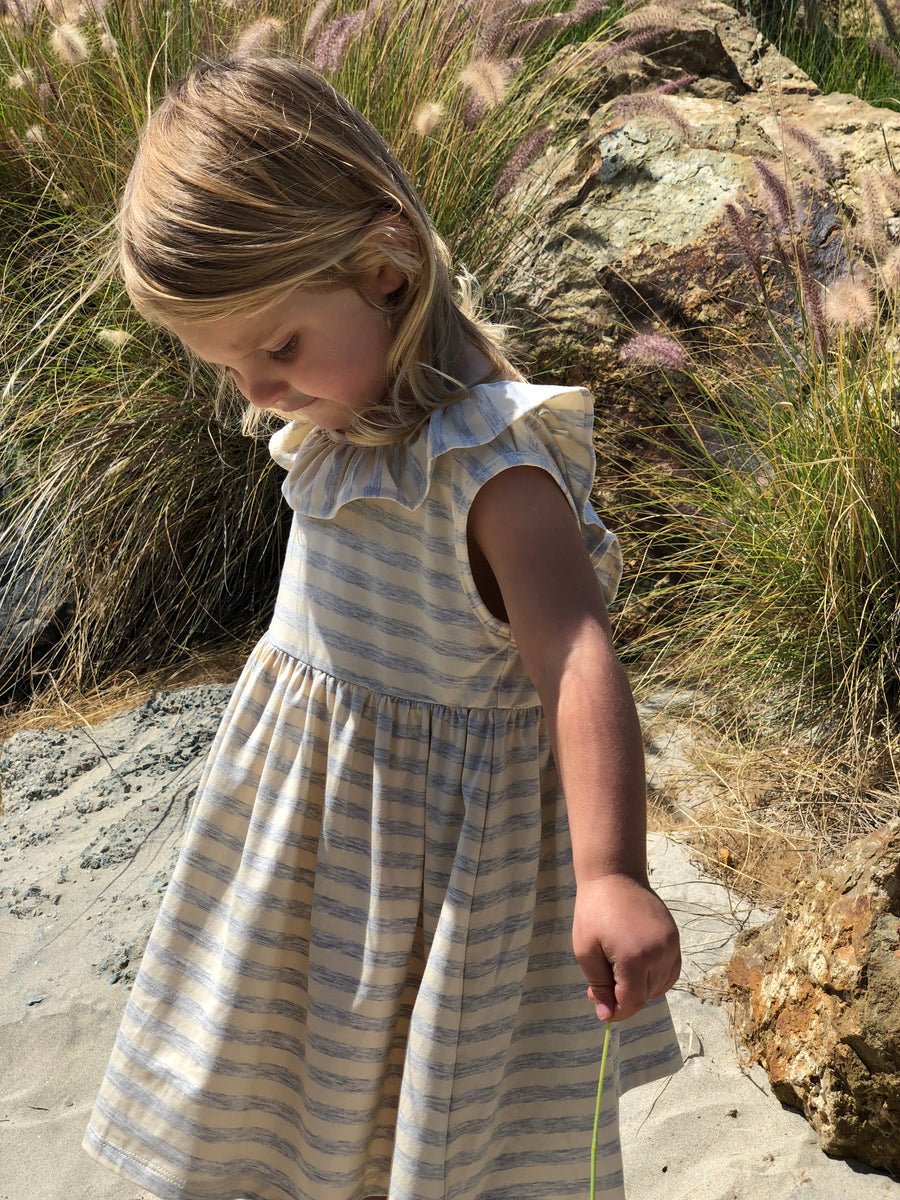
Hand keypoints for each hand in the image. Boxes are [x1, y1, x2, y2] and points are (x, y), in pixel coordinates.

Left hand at [572, 874, 680, 1021]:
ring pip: (660, 986)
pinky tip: (637, 969)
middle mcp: (659, 954)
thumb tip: (606, 1016)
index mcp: (635, 958)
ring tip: (616, 972)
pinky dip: (656, 977)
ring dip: (640, 988)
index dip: (618, 1012)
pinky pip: (670, 971)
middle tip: (601, 985)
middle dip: (624, 998)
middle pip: (645, 995)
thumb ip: (598, 986)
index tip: (604, 1011)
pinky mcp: (675, 938)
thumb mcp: (585, 950)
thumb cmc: (593, 911)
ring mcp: (671, 945)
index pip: (632, 1001)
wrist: (614, 875)